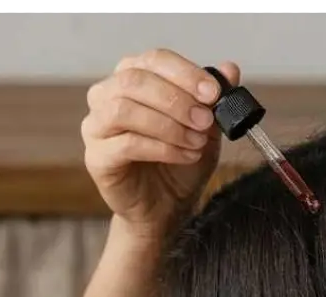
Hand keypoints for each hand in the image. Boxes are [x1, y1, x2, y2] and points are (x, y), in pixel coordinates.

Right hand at [82, 51, 240, 238]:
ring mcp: (96, 128)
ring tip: (196, 141)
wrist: (166, 207)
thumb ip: (215, 96)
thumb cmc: (179, 162)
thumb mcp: (206, 126)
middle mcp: (106, 97)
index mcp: (131, 79)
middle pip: (134, 80)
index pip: (153, 60)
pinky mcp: (96, 158)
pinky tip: (185, 156)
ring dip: (168, 124)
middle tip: (205, 119)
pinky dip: (162, 148)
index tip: (213, 93)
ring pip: (124, 110)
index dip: (184, 73)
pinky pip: (127, 144)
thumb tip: (229, 69)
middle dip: (176, 99)